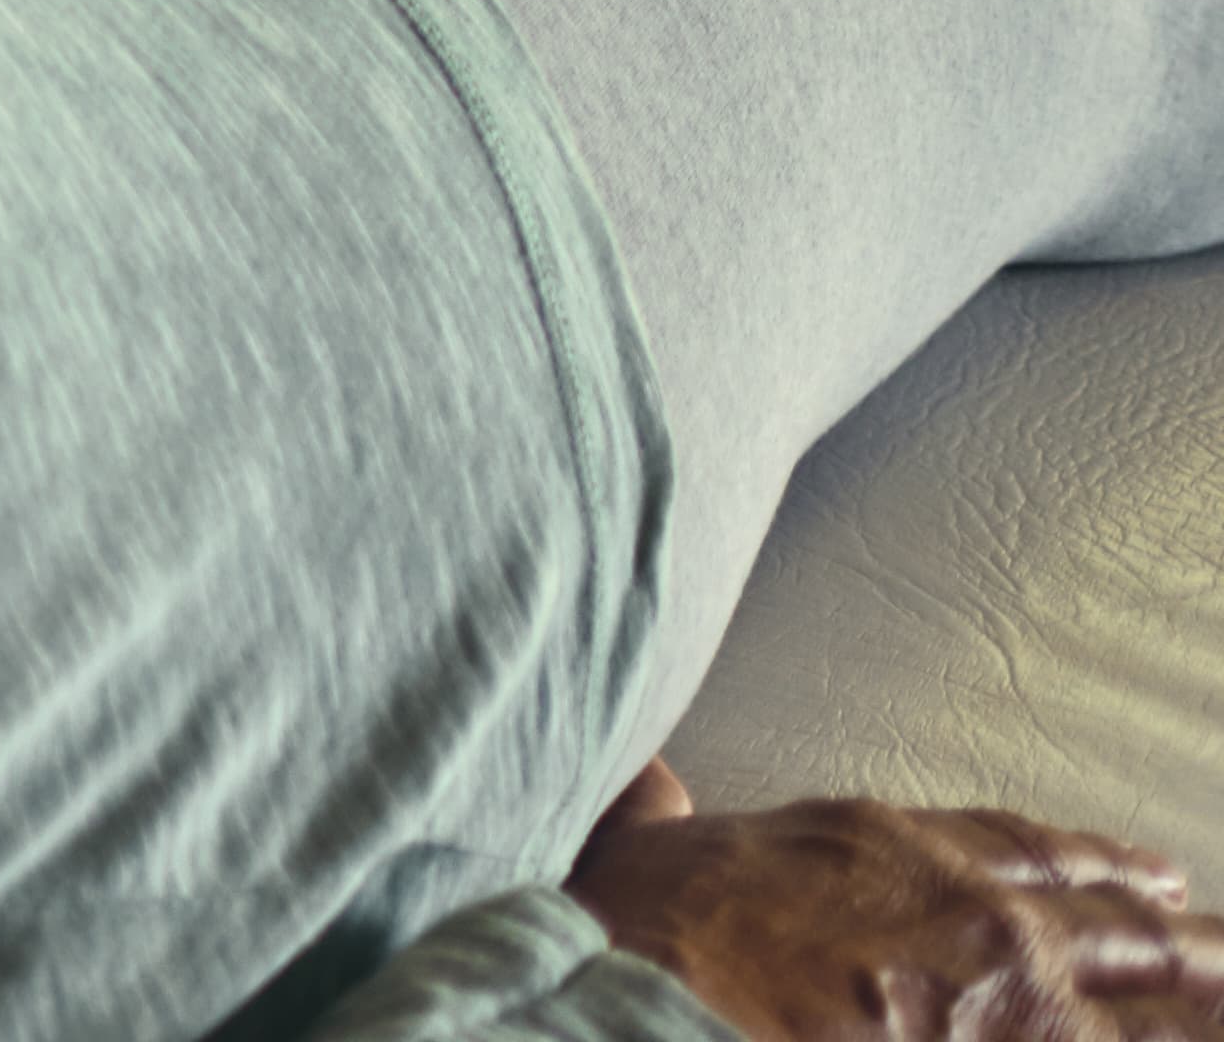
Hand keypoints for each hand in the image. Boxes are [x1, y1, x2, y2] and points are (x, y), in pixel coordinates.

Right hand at [574, 766, 1218, 1034]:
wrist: (635, 993)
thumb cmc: (631, 933)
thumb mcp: (641, 845)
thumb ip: (660, 812)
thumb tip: (643, 782)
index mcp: (879, 846)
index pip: (1021, 848)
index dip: (1096, 864)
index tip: (1151, 876)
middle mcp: (964, 905)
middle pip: (1116, 920)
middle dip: (1187, 940)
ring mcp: (1002, 991)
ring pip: (1145, 998)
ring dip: (1200, 1002)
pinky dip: (1156, 1038)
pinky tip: (1187, 1037)